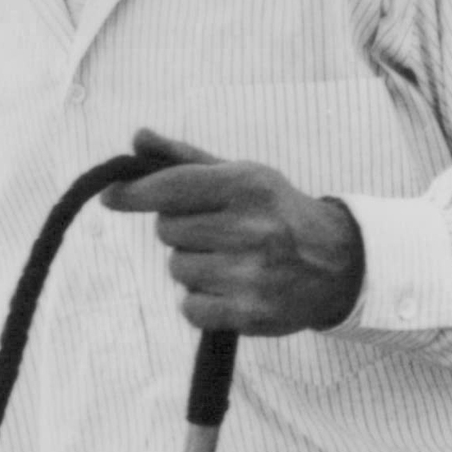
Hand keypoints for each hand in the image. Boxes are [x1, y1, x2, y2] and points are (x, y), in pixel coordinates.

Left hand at [101, 128, 365, 334]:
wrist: (340, 264)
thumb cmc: (277, 212)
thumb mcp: (242, 174)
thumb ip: (184, 158)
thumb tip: (137, 138)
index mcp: (247, 186)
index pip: (171, 187)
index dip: (133, 193)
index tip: (111, 196)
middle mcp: (252, 228)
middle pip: (168, 231)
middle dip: (181, 230)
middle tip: (216, 231)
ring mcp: (253, 274)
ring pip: (177, 269)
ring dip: (192, 266)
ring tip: (230, 260)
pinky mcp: (252, 313)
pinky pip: (190, 308)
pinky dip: (201, 302)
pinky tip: (230, 289)